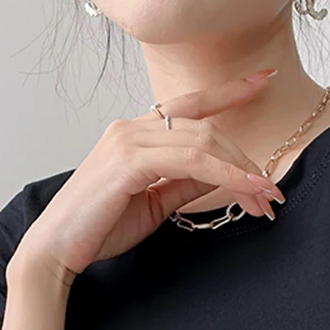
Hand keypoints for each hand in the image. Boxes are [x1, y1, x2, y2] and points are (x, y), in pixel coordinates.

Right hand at [11, 68, 286, 285]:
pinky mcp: (129, 160)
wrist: (57, 249)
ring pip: (203, 142)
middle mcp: (132, 128)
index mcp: (137, 134)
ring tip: (266, 198)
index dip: (229, 91)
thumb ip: (184, 184)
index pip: (190, 105)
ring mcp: (129, 140)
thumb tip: (220, 178)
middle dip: (246, 161)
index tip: (264, 80)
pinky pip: (191, 160)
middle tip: (272, 193)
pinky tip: (246, 189)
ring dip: (242, 171)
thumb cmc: (98, 228)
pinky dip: (225, 175)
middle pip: (206, 128)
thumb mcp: (155, 204)